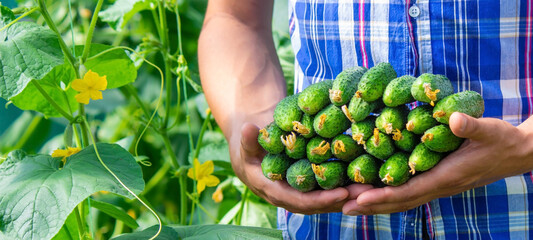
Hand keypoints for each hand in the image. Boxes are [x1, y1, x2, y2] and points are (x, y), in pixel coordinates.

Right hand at [231, 123, 372, 213]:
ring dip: (350, 196)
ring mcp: (301, 193)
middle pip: (320, 204)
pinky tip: (366, 179)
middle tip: (367, 192)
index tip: (341, 194)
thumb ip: (248, 139)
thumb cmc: (250, 146)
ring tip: (374, 187)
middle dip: (343, 200)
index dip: (320, 199)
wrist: (252, 149)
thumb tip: (249, 128)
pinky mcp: (310, 187)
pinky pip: (329, 190)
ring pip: (328, 200)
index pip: (300, 201)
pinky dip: (347, 186)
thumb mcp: (246, 142)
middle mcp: (289, 197)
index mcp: (274, 191)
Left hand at [342, 112, 532, 214]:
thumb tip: (453, 119)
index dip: (382, 196)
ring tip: (347, 204)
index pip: (408, 191)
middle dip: (369, 204)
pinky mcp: (437, 181)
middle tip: (339, 205)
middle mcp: (439, 186)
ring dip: (375, 203)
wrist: (517, 153)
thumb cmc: (501, 139)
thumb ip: (470, 124)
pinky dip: (388, 196)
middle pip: (399, 202)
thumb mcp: (488, 129)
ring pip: (402, 200)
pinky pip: (408, 193)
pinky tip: (373, 192)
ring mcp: (438, 186)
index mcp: (446, 177)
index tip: (357, 199)